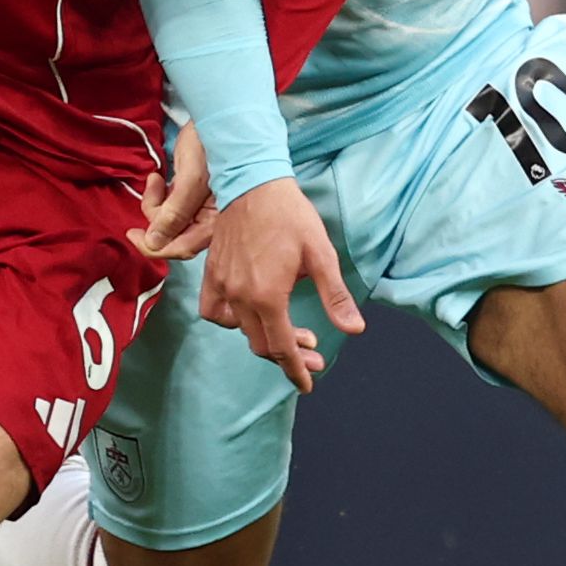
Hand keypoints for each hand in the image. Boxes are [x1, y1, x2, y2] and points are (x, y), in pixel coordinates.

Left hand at [131, 123, 218, 260]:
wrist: (216, 115)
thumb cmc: (210, 144)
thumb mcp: (191, 179)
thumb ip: (174, 214)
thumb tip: (153, 244)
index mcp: (217, 221)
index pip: (182, 247)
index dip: (154, 246)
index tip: (132, 235)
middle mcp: (211, 220)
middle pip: (173, 235)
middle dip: (156, 216)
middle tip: (152, 189)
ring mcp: (201, 209)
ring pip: (167, 221)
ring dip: (156, 203)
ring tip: (156, 179)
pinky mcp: (191, 197)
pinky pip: (169, 207)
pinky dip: (159, 196)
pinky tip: (158, 178)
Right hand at [197, 178, 364, 392]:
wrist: (253, 182)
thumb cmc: (290, 215)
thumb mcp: (321, 255)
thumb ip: (335, 296)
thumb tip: (354, 329)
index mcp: (268, 296)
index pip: (282, 347)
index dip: (296, 370)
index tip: (308, 384)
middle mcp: (240, 297)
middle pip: (262, 343)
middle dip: (289, 355)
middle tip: (314, 352)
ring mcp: (222, 285)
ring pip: (240, 330)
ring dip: (264, 338)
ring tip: (287, 332)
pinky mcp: (211, 272)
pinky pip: (213, 310)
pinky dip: (229, 321)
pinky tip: (247, 316)